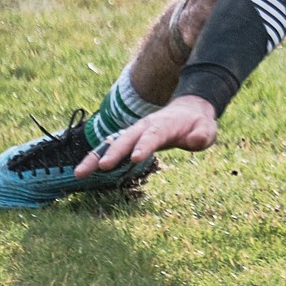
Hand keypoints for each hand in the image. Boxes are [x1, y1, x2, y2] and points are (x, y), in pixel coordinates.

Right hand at [74, 95, 218, 176]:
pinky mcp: (127, 140)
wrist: (187, 111)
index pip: (153, 136)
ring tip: (79, 173)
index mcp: (164, 125)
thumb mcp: (207, 128)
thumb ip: (202, 134)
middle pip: (126, 139)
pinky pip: (108, 149)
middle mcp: (144, 127)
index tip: (136, 158)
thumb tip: (196, 140)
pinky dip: (95, 158)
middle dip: (114, 152)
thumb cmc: (198, 124)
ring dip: (95, 157)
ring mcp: (133, 133)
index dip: (144, 146)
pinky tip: (81, 172)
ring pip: (111, 144)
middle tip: (101, 166)